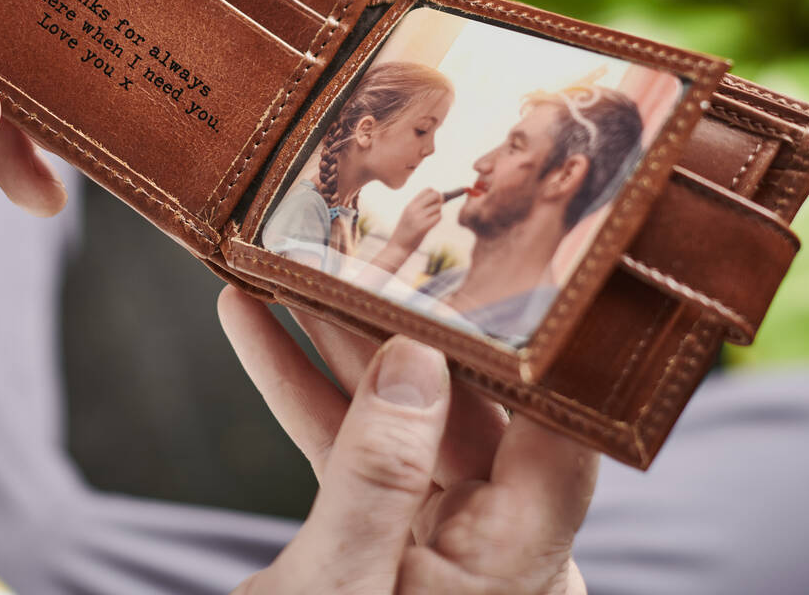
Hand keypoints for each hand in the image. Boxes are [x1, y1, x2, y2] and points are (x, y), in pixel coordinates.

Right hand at [219, 287, 595, 593]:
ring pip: (397, 412)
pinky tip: (251, 329)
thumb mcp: (337, 591)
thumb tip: (417, 360)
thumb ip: (378, 476)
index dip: (545, 351)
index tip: (516, 262)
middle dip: (396, 326)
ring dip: (332, 345)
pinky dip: (299, 389)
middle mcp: (490, 544)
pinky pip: (348, 445)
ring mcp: (436, 532)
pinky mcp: (385, 527)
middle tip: (363, 248)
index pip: (558, 440)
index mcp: (515, 569)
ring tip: (286, 269)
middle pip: (460, 405)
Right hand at [383, 187, 443, 262]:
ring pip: (438, 207)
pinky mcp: (423, 226)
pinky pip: (438, 217)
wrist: (398, 246)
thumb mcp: (409, 214)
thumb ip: (420, 206)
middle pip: (436, 195)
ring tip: (430, 219)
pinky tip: (431, 224)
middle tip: (436, 209)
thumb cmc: (405, 231)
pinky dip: (437, 220)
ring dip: (438, 212)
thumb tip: (439, 197)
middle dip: (440, 200)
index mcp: (410, 204)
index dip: (434, 194)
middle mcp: (414, 208)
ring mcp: (419, 217)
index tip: (433, 202)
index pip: (428, 190)